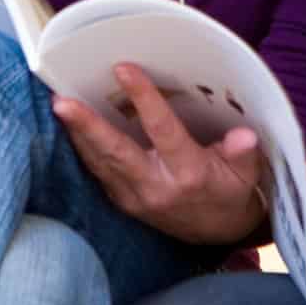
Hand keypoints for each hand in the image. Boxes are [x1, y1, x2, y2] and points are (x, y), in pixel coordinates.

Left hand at [53, 63, 269, 245]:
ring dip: (77, 135)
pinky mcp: (124, 202)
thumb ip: (244, 154)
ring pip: (100, 163)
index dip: (144, 99)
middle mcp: (157, 187)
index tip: (124, 69)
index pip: (163, 131)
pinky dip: (83, 150)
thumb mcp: (246, 174)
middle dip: (87, 126)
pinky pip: (99, 173)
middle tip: (62, 102)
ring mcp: (136, 198)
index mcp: (188, 174)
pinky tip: (71, 128)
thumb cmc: (231, 193)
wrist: (217, 235)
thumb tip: (244, 136)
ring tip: (59, 106)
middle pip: (116, 152)